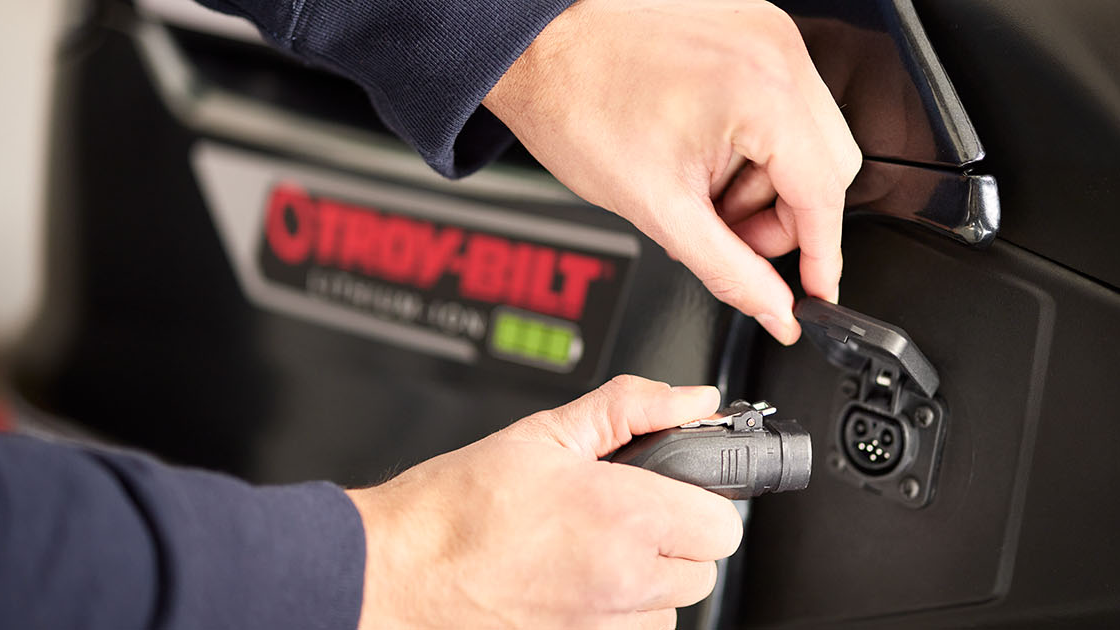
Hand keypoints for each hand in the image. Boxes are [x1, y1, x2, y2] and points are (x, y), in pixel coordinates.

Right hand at [347, 376, 741, 628]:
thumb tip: (691, 399)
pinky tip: (575, 583)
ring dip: (646, 582)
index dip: (701, 501)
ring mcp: (603, 629)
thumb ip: (630, 408)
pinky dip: (615, 614)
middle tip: (624, 516)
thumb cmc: (456, 508)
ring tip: (591, 551)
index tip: (672, 491)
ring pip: (669, 609)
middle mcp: (624, 582)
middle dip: (675, 540)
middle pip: (704, 570)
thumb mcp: (545, 434)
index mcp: (625, 518)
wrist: (396, 570)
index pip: (723, 526)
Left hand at [484, 0, 862, 344]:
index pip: (824, 192)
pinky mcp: (752, 33)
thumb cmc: (579, 108)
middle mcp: (776, 53)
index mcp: (762, 92)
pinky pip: (785, 106)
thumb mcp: (660, 210)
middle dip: (783, 217)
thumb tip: (775, 310)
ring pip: (809, 139)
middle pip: (828, 166)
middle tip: (727, 235)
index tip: (815, 291)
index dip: (821, 255)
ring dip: (767, 183)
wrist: (538, 54)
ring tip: (702, 190)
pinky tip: (706, 157)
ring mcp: (767, 37)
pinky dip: (757, 146)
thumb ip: (730, 271)